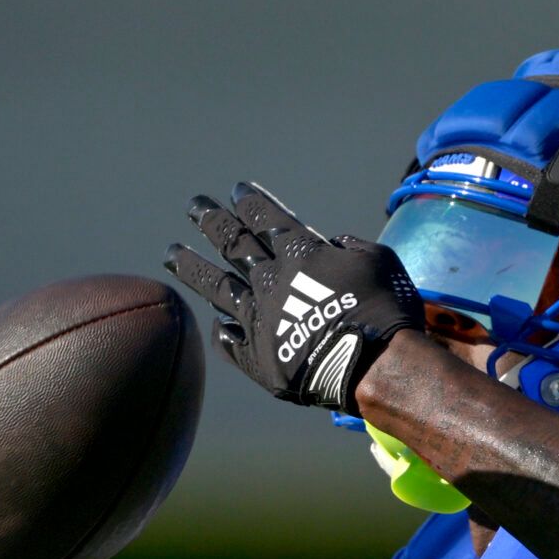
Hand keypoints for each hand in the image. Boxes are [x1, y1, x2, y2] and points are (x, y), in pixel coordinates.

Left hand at [163, 182, 424, 412]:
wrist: (375, 366)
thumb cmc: (386, 309)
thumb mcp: (379, 260)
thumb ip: (350, 246)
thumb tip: (333, 244)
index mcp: (299, 252)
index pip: (265, 218)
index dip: (250, 202)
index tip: (236, 192)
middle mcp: (269, 280)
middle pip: (232, 244)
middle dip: (212, 222)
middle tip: (194, 206)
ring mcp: (258, 320)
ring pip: (217, 287)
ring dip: (193, 267)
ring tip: (172, 254)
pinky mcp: (257, 358)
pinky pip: (232, 342)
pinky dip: (225, 331)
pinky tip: (218, 325)